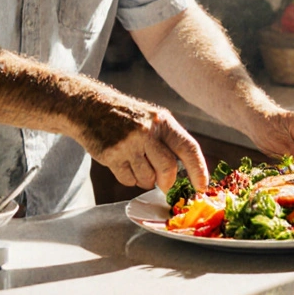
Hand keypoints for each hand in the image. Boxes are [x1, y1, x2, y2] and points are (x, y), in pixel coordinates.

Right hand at [84, 98, 207, 194]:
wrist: (91, 107)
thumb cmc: (127, 117)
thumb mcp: (152, 119)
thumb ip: (169, 141)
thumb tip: (187, 172)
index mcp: (162, 121)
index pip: (188, 148)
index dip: (198, 170)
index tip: (202, 186)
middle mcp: (147, 131)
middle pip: (168, 168)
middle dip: (168, 183)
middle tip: (165, 186)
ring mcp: (128, 144)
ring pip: (147, 178)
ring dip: (146, 180)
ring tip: (138, 167)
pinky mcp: (111, 155)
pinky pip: (128, 180)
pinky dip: (130, 179)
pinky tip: (124, 165)